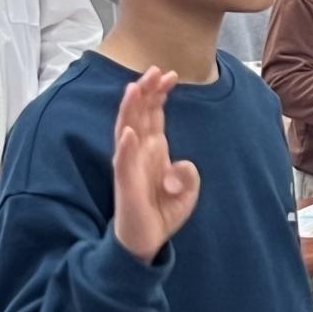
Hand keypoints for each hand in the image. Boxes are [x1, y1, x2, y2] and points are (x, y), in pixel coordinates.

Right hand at [112, 67, 201, 263]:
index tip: (170, 74)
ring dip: (130, 110)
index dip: (159, 94)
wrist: (146, 242)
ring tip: (135, 88)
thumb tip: (182, 163)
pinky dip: (125, 147)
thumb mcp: (187, 191)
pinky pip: (124, 163)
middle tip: (155, 69)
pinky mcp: (125, 185)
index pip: (154, 114)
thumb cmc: (162, 212)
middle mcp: (139, 153)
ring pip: (126, 131)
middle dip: (146, 91)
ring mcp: (129, 167)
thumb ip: (188, 174)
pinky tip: (128, 132)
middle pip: (139, 115)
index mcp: (153, 149)